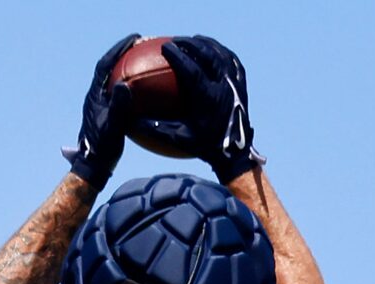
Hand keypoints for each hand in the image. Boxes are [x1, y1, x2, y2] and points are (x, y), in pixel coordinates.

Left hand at [64, 34, 141, 186]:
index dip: (119, 49)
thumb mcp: (113, 127)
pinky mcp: (106, 114)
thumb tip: (125, 85)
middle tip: (141, 44)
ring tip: (144, 61)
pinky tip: (148, 91)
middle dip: (124, 53)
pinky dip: (133, 87)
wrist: (93, 167)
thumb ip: (119, 107)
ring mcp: (100, 106)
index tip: (134, 39)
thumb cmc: (102, 149)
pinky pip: (121, 94)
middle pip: (109, 67)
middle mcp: (96, 97)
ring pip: (114, 79)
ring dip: (128, 68)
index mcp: (94, 95)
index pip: (105, 64)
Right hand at [157, 36, 260, 178]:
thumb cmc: (205, 147)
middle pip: (207, 55)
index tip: (165, 47)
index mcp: (208, 98)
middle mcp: (224, 87)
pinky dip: (221, 51)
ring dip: (206, 44)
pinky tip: (212, 49)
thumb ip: (156, 129)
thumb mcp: (179, 139)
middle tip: (176, 40)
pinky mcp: (242, 84)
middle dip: (190, 44)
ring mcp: (235, 84)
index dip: (178, 55)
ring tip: (193, 40)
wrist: (235, 153)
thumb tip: (132, 120)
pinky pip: (232, 61)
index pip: (191, 69)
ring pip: (221, 54)